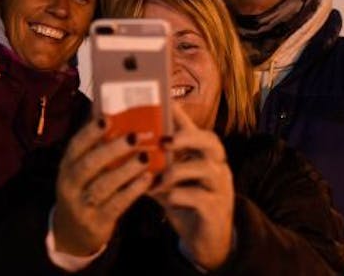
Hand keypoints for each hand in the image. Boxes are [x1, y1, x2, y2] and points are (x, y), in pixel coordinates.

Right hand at [51, 117, 154, 256]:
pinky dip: (133, 190)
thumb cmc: (85, 188)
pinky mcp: (98, 222)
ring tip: (146, 156)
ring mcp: (82, 206)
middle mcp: (70, 185)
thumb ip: (95, 147)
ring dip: (126, 170)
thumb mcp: (81, 169)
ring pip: (104, 185)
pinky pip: (117, 204)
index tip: (108, 118)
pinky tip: (148, 178)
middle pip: (89, 164)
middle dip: (113, 149)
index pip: (75, 146)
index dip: (90, 132)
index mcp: (66, 166)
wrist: (73, 232)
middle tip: (135, 136)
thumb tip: (112, 110)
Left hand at [148, 104, 234, 270]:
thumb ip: (153, 166)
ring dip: (177, 170)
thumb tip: (123, 150)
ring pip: (206, 168)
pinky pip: (200, 197)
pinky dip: (178, 196)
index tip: (164, 101)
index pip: (194, 128)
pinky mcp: (216, 210)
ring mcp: (219, 188)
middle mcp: (216, 167)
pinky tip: (164, 197)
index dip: (181, 115)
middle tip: (164, 141)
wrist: (206, 242)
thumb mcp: (169, 182)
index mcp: (204, 156)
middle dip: (187, 137)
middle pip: (211, 141)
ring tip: (157, 178)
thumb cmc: (185, 204)